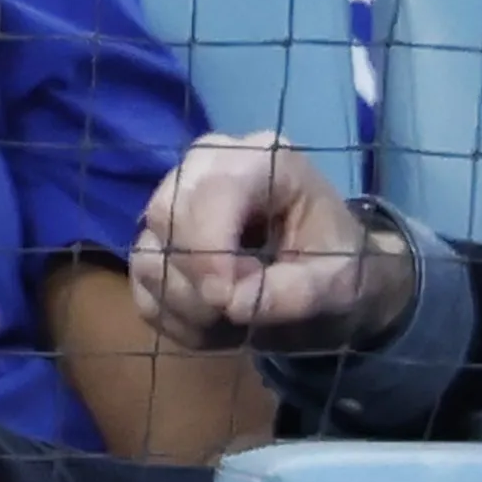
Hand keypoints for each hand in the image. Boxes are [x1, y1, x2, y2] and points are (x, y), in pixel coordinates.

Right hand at [131, 130, 413, 354]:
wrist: (326, 281)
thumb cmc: (340, 267)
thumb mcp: (340, 282)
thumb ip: (299, 291)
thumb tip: (234, 303)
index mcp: (263, 160)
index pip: (211, 190)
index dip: (208, 249)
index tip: (228, 302)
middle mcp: (207, 168)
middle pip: (164, 216)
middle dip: (196, 280)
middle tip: (236, 309)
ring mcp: (174, 204)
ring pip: (147, 257)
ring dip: (187, 305)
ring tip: (233, 317)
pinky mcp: (155, 243)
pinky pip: (142, 287)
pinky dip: (174, 318)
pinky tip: (212, 321)